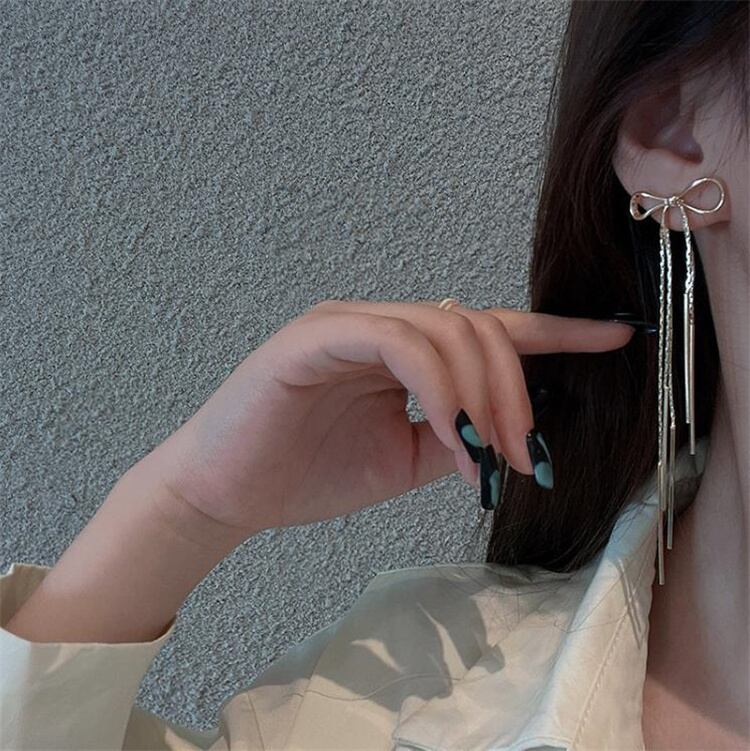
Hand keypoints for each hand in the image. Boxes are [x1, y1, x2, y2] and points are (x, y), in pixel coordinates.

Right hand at [141, 299, 633, 535]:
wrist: (227, 492)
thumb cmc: (305, 472)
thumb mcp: (402, 461)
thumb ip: (453, 437)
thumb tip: (507, 435)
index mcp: (402, 350)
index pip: (488, 329)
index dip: (555, 332)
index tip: (615, 337)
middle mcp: (382, 323)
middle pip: (480, 328)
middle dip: (516, 393)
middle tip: (524, 458)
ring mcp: (350, 322)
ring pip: (449, 329)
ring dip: (484, 396)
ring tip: (490, 457)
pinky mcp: (318, 335)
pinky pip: (401, 343)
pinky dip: (439, 389)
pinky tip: (450, 435)